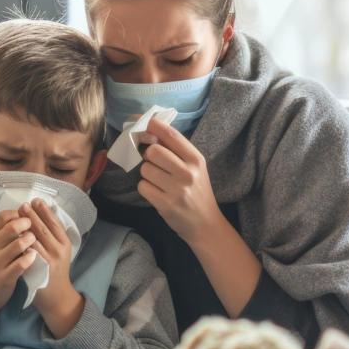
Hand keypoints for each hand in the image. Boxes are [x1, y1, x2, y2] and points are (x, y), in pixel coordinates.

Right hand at [0, 210, 37, 318]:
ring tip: (34, 241)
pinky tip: (33, 256)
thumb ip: (0, 233)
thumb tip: (21, 216)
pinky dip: (31, 257)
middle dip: (27, 224)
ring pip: (19, 244)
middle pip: (12, 227)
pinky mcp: (5, 277)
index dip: (17, 213)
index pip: (2, 216)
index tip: (25, 216)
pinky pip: (22, 263)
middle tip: (33, 228)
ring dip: (31, 240)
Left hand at [23, 199, 83, 336]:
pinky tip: (15, 236)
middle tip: (23, 204)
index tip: (35, 200)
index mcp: (65, 244)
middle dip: (33, 215)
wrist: (56, 297)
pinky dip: (22, 243)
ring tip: (17, 216)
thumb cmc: (55, 272)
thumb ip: (51, 237)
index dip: (45, 211)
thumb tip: (40, 215)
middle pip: (44, 228)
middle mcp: (59, 250)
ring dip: (26, 227)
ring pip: (37, 239)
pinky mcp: (40, 270)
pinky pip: (30, 253)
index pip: (55, 223)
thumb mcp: (59, 252)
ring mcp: (50, 260)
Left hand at [136, 118, 223, 244]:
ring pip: (145, 169)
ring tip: (159, 182)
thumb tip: (149, 129)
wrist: (205, 225)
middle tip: (154, 164)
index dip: (153, 125)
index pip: (170, 134)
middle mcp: (188, 172)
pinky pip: (143, 186)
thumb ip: (176, 150)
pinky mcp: (166, 204)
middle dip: (148, 156)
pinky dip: (146, 189)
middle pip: (153, 151)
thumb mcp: (194, 168)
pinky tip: (157, 193)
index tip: (144, 123)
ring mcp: (177, 189)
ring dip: (147, 175)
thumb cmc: (197, 192)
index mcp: (196, 159)